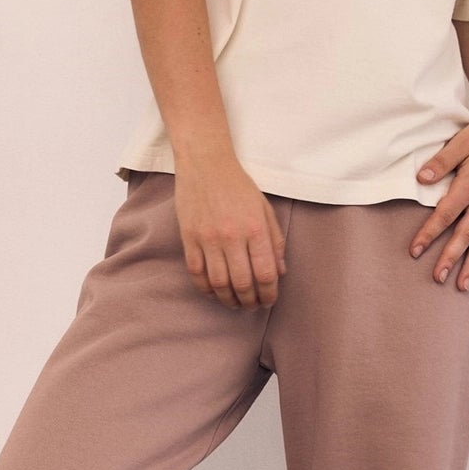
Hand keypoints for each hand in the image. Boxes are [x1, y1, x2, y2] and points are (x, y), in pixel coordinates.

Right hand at [172, 153, 287, 309]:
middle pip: (243, 283)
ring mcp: (208, 238)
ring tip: (236, 303)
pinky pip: (196, 273)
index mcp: (255, 228)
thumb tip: (280, 271)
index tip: (269, 300)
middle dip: (251, 301)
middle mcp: (232, 236)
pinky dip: (206, 289)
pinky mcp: (189, 238)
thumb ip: (275, 241)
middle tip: (253, 305)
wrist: (205, 163)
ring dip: (229, 300)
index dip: (270, 293)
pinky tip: (215, 292)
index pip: (266, 273)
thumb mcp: (265, 209)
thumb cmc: (238, 185)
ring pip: (219, 283)